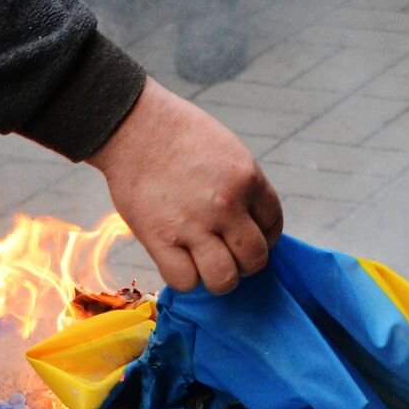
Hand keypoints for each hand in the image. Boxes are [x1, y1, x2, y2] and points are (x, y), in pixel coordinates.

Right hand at [88, 77, 282, 294]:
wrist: (135, 127)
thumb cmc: (178, 136)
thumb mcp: (227, 152)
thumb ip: (242, 188)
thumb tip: (246, 225)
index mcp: (247, 179)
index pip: (274, 225)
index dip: (264, 237)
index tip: (247, 237)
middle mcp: (226, 206)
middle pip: (254, 259)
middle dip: (245, 263)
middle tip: (228, 255)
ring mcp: (193, 226)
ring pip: (224, 279)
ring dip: (219, 279)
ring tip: (206, 267)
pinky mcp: (160, 240)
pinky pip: (184, 281)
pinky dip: (186, 280)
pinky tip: (180, 264)